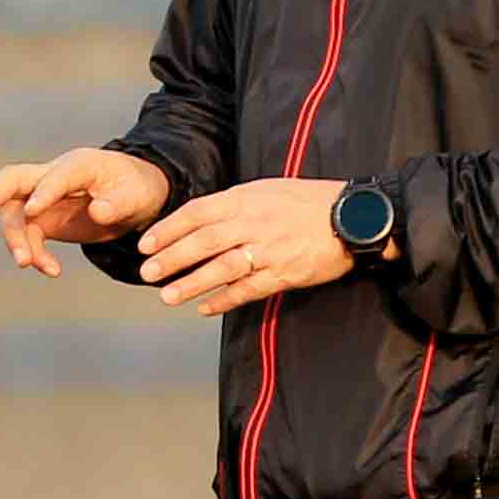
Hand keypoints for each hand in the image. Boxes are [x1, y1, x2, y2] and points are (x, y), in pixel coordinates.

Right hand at [0, 148, 170, 277]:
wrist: (133, 199)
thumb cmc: (135, 190)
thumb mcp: (137, 197)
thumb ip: (118, 203)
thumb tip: (97, 212)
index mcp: (79, 165)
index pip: (55, 176)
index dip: (44, 192)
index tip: (32, 212)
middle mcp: (54, 177)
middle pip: (14, 180)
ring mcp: (44, 199)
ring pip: (16, 215)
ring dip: (16, 240)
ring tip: (25, 263)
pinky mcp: (43, 220)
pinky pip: (29, 237)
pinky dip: (36, 255)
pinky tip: (53, 271)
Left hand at [135, 178, 354, 315]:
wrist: (353, 216)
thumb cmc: (307, 202)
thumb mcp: (267, 190)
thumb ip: (233, 205)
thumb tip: (198, 220)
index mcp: (246, 198)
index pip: (197, 212)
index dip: (168, 229)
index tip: (145, 244)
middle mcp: (254, 222)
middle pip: (203, 241)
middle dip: (171, 258)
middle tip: (147, 273)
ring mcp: (269, 249)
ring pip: (222, 268)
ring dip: (191, 283)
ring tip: (167, 296)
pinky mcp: (285, 273)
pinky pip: (248, 289)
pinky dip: (224, 299)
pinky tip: (204, 308)